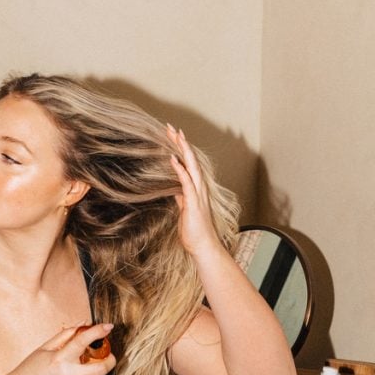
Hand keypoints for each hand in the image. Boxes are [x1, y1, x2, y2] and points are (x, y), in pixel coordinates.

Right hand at [6, 322, 115, 374]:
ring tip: (89, 364)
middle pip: (102, 367)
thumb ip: (65, 336)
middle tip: (107, 352)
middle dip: (110, 358)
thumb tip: (82, 324)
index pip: (83, 342)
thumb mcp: (43, 349)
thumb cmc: (29, 370)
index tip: (108, 326)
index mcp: (59, 359)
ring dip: (98, 369)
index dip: (98, 332)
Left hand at [167, 124, 220, 260]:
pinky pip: (187, 182)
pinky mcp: (194, 202)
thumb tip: (175, 190)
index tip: (171, 135)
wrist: (203, 247)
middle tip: (171, 127)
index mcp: (196, 189)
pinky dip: (181, 169)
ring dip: (183, 150)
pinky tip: (173, 159)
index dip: (180, 149)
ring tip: (174, 135)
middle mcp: (199, 188)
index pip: (188, 163)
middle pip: (191, 159)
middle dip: (181, 142)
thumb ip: (181, 198)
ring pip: (192, 166)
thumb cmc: (194, 231)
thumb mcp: (184, 210)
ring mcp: (198, 194)